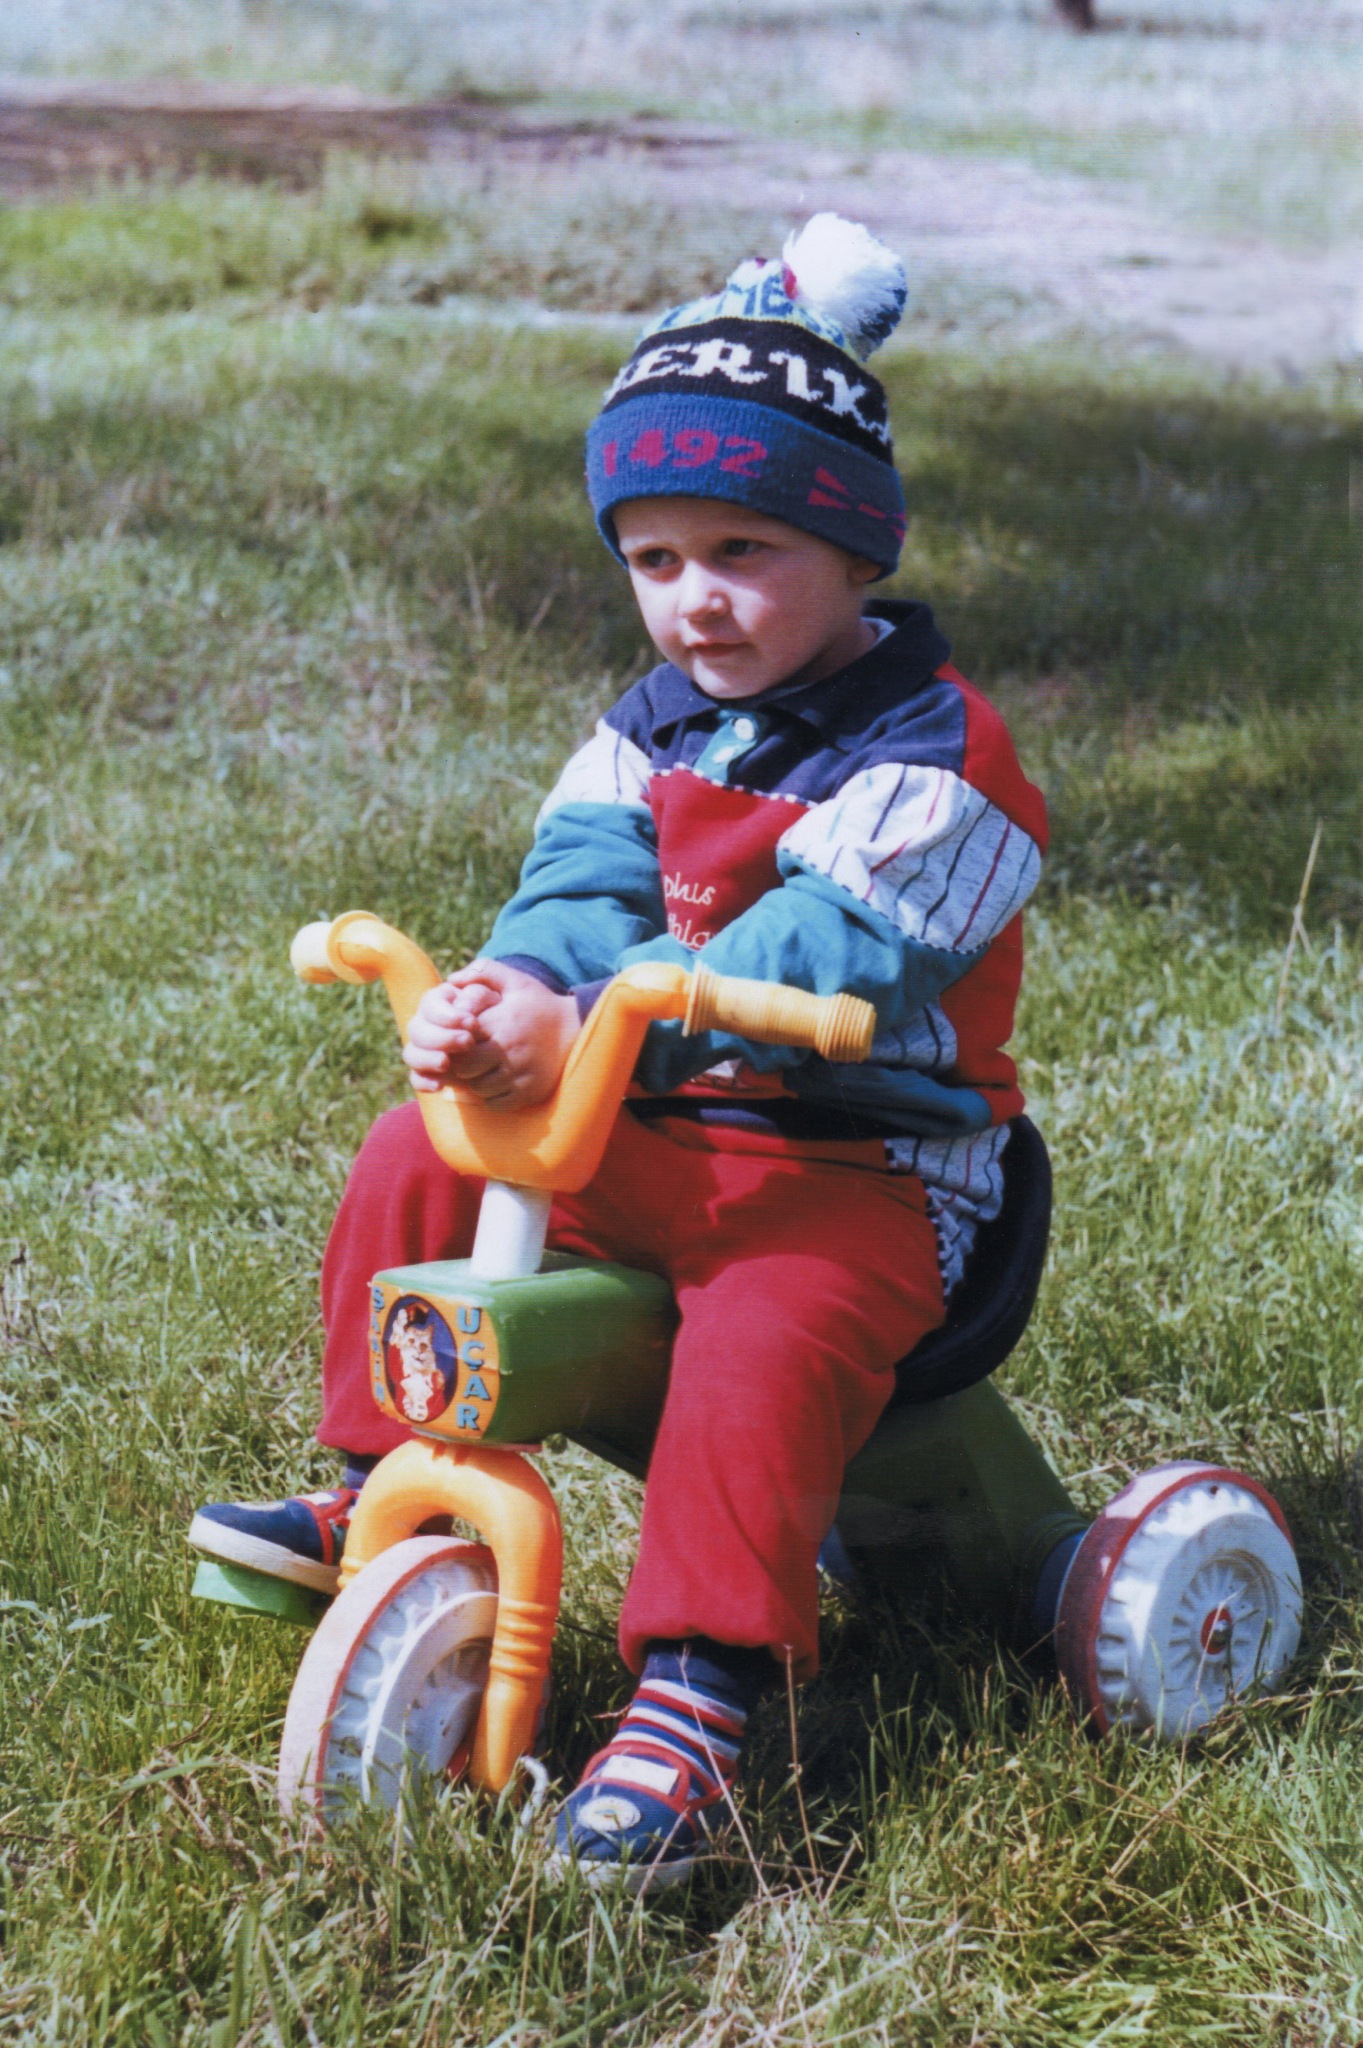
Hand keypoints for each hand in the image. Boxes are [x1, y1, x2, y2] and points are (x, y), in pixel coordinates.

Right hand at [402, 972, 497, 1092]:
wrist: (520, 1041)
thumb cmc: (509, 1010)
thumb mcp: (505, 986)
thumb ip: (484, 973)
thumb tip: (454, 979)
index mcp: (441, 1001)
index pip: (430, 1005)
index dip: (447, 1015)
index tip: (473, 1023)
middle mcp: (428, 1024)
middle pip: (418, 1030)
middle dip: (441, 1037)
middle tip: (467, 1043)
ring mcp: (426, 1048)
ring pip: (412, 1053)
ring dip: (427, 1058)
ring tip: (447, 1063)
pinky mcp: (429, 1071)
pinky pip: (416, 1077)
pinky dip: (424, 1081)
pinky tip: (440, 1086)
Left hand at [403, 959, 578, 1109]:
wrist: (578, 1028)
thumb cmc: (540, 1005)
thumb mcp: (516, 981)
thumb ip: (484, 971)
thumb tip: (453, 979)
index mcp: (500, 1022)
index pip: (459, 1041)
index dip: (456, 1042)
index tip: (463, 1039)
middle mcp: (509, 1049)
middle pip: (465, 1068)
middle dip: (463, 1064)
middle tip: (471, 1058)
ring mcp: (520, 1073)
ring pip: (479, 1088)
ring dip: (477, 1081)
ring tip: (486, 1069)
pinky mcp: (530, 1091)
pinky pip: (496, 1103)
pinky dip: (493, 1096)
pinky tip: (500, 1082)